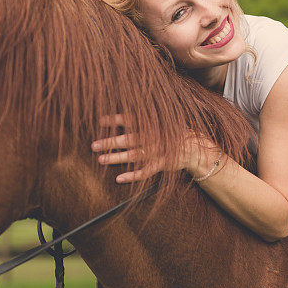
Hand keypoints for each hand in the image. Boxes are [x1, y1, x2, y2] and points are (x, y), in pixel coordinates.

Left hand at [91, 114, 218, 182]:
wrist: (193, 146)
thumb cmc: (170, 133)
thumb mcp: (159, 121)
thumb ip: (143, 118)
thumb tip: (123, 109)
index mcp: (152, 124)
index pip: (132, 119)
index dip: (116, 120)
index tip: (100, 121)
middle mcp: (153, 137)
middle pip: (129, 139)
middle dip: (111, 142)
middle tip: (94, 145)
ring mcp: (158, 152)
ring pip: (134, 156)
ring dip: (116, 158)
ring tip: (101, 159)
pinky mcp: (162, 164)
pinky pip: (146, 172)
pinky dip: (133, 176)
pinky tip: (119, 178)